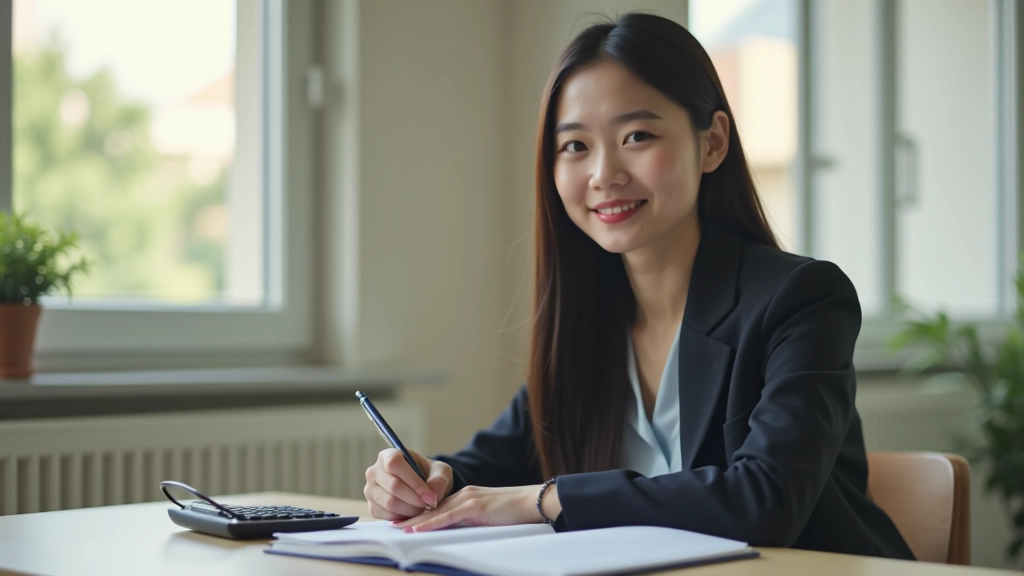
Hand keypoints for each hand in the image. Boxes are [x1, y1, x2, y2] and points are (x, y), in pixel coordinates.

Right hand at [364, 448, 452, 520]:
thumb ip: (440, 479)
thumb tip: (433, 492)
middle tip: (429, 504)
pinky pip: (387, 516)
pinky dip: (404, 518)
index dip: (414, 482)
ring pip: (390, 503)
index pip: (394, 464)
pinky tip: (413, 513)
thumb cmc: (429, 475)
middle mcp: (374, 472)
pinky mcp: (372, 507)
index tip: (430, 495)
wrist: (421, 488)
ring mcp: (370, 490)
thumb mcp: (440, 471)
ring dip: (411, 510)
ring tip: (423, 508)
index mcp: (388, 455)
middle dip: (415, 499)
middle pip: (393, 486)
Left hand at [393, 485, 541, 531]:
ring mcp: (469, 499)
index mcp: (467, 496)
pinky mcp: (475, 506)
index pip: (438, 506)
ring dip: (416, 521)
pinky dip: (430, 524)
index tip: (404, 521)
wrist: (533, 502)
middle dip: (412, 516)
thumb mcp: (488, 516)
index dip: (420, 514)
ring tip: (398, 528)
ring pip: (436, 512)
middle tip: (392, 524)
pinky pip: (447, 517)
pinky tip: (417, 529)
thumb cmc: (515, 512)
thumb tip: (456, 532)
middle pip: (432, 508)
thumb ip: (471, 520)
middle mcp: (465, 494)